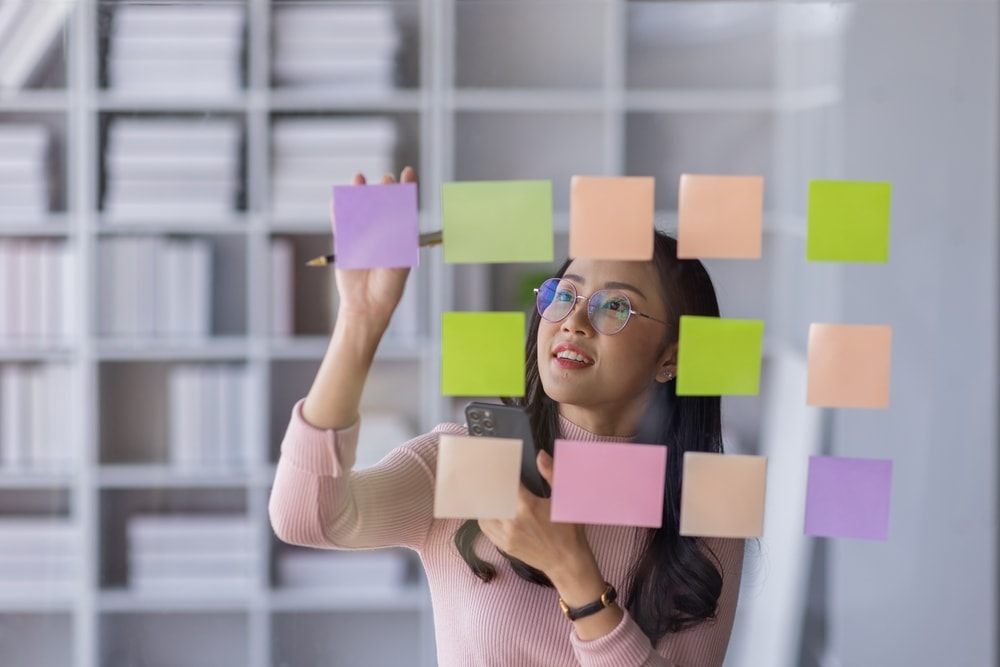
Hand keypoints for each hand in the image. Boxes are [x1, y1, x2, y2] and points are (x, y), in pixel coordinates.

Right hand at [332, 167, 416, 328]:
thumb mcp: (398, 263)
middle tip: (386, 182)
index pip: (404, 206)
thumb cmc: (388, 286)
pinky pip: (340, 222)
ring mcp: (361, 235)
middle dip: (384, 190)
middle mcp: (381, 231)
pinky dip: (339, 209)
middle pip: (382, 203)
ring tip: (360, 179)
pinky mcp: (344, 242)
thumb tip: (392, 218)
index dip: (407, 188)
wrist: (367, 305)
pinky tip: (339, 197)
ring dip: (359, 193)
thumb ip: (395, 242)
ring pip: (359, 209)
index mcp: (399, 235)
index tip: (408, 173)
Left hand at [478, 451, 596, 579]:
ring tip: (489, 491)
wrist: (566, 562)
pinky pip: (485, 527)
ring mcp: (506, 535)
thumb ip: (550, 474)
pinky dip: (485, 516)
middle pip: (491, 495)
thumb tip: (540, 455)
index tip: (497, 462)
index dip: (500, 469)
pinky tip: (491, 509)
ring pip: (485, 511)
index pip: (505, 481)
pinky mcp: (504, 546)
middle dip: (490, 483)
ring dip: (486, 500)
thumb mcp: (563, 499)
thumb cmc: (567, 530)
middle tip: (487, 473)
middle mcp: (512, 520)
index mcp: (526, 505)